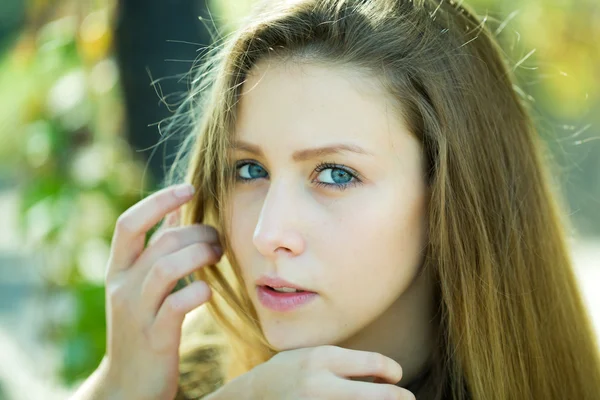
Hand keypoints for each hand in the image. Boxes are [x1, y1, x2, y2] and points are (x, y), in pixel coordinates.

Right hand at [101, 183, 222, 398]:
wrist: (128, 384)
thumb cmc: (143, 324)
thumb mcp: (141, 284)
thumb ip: (156, 246)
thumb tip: (175, 209)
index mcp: (118, 269)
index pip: (129, 223)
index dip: (158, 200)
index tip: (190, 188)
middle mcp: (122, 287)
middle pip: (159, 242)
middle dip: (196, 232)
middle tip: (218, 240)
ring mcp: (136, 313)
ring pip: (165, 268)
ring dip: (199, 255)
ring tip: (217, 256)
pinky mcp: (155, 337)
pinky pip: (177, 305)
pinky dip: (198, 291)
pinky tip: (208, 289)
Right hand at [210, 345, 415, 399]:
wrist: (251, 397)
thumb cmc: (289, 372)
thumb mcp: (313, 355)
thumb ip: (345, 363)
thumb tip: (386, 375)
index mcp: (322, 358)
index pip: (377, 364)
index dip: (393, 372)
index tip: (395, 376)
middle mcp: (320, 384)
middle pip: (381, 395)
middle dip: (400, 398)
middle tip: (408, 399)